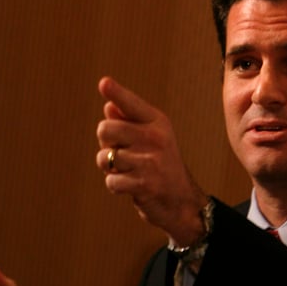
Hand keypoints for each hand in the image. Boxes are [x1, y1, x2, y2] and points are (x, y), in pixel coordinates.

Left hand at [96, 76, 208, 246]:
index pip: (131, 104)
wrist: (182, 202)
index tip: (103, 83)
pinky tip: (131, 186)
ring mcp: (151, 161)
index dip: (116, 93)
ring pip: (105, 157)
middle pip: (105, 129)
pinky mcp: (145, 184)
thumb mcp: (151, 140)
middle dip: (105, 144)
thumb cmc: (161, 167)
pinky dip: (115, 186)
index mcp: (157, 123)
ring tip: (128, 171)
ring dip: (109, 168)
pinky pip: (111, 181)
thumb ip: (129, 123)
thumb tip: (108, 107)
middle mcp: (156, 138)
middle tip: (121, 154)